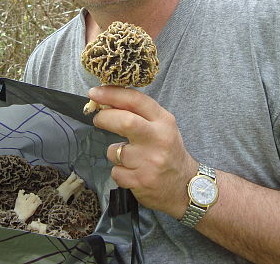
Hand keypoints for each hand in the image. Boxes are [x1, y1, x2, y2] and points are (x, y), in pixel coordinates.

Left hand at [89, 85, 197, 217]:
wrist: (184, 186)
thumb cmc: (167, 151)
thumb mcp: (161, 126)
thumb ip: (138, 113)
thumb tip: (106, 101)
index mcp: (164, 121)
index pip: (136, 100)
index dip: (112, 94)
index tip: (95, 92)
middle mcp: (158, 139)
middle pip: (125, 122)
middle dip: (104, 118)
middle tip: (98, 119)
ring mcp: (150, 161)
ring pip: (114, 151)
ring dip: (114, 152)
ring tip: (128, 157)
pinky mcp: (141, 180)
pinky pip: (115, 171)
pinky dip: (118, 171)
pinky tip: (132, 172)